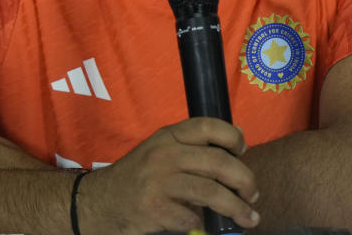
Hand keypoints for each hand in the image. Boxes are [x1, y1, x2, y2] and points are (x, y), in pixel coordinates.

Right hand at [78, 117, 260, 233]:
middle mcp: (163, 155)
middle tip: (253, 193)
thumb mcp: (159, 151)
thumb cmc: (136, 178)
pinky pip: (192, 218)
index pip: (207, 126)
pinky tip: (208, 227)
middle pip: (217, 162)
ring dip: (236, 208)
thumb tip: (238, 137)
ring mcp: (158, 182)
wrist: (98, 204)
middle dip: (244, 180)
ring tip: (249, 217)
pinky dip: (205, 225)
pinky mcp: (154, 209)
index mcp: (167, 137)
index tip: (243, 150)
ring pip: (211, 192)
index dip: (232, 137)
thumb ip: (191, 146)